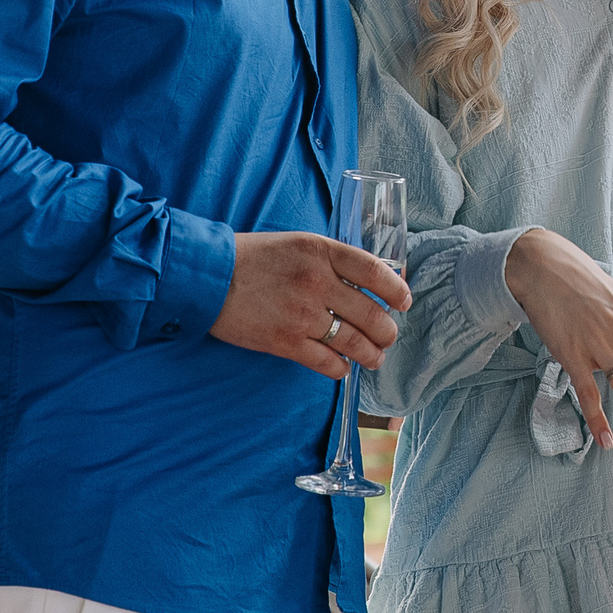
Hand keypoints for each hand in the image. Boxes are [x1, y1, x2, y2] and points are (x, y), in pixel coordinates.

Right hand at [211, 231, 409, 377]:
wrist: (208, 276)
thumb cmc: (254, 258)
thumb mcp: (299, 244)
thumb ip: (332, 260)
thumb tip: (370, 281)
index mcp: (322, 251)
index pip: (376, 272)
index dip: (397, 291)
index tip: (403, 302)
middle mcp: (317, 281)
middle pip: (372, 314)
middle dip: (387, 332)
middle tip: (388, 337)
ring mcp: (302, 314)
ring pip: (355, 343)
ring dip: (371, 355)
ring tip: (374, 358)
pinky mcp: (285, 341)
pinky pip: (327, 362)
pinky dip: (341, 368)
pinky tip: (343, 367)